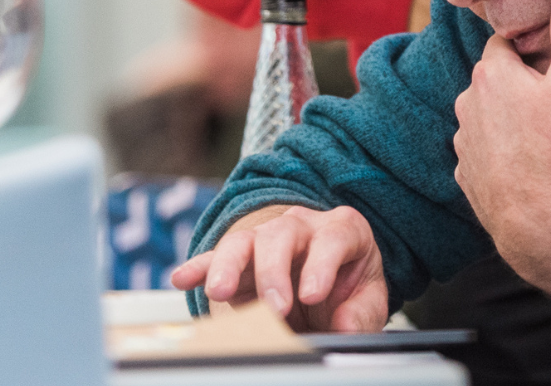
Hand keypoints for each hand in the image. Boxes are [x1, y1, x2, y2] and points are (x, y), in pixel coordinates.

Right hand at [168, 204, 388, 331]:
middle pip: (282, 234)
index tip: (312, 295)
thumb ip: (361, 314)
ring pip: (245, 242)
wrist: (331, 285)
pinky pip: (216, 258)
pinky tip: (182, 279)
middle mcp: (303, 225)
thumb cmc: (350, 288)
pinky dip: (199, 268)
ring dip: (229, 266)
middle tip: (275, 308)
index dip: (322, 265)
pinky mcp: (241, 258)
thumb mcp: (368, 300)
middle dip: (274, 272)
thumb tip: (345, 326)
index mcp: (343, 230)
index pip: (333, 238)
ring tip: (219, 292)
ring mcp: (268, 237)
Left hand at [453, 0, 550, 278]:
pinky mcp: (464, 170)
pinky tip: (525, 160)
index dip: (530, 51)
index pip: (505, 42)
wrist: (538, 219)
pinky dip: (500, 150)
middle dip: (519, 83)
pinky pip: (483, 148)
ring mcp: (462, 138)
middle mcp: (467, 101)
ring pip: (487, 113)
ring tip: (541, 135)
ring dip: (508, 117)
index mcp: (490, 73)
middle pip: (496, 78)